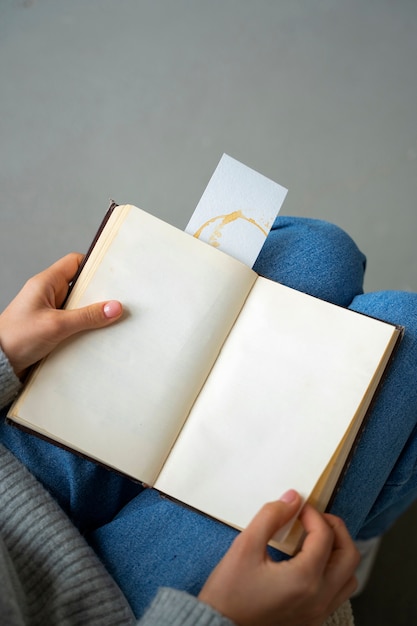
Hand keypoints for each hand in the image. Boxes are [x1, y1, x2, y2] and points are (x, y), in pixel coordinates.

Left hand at [0, 253, 122, 377]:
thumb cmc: (16, 338)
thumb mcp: (56, 325)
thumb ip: (87, 316)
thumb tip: (114, 307)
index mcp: (45, 283)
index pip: (75, 262)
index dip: (94, 265)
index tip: (114, 274)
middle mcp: (47, 294)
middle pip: (80, 285)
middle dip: (98, 293)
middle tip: (118, 300)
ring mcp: (49, 311)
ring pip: (79, 305)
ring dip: (92, 313)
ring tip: (111, 320)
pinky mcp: (51, 328)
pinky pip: (74, 322)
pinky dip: (85, 327)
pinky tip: (95, 335)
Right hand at [198, 490, 358, 625]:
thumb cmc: (229, 592)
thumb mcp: (245, 546)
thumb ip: (271, 517)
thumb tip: (292, 499)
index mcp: (304, 579)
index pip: (325, 535)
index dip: (313, 514)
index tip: (298, 507)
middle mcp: (319, 597)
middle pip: (349, 555)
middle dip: (335, 529)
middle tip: (314, 518)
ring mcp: (318, 612)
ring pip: (348, 576)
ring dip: (338, 552)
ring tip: (316, 538)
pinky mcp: (313, 619)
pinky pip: (338, 592)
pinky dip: (333, 571)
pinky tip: (311, 562)